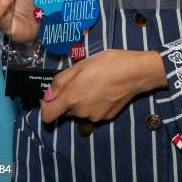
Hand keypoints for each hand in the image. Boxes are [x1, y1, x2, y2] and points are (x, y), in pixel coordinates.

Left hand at [40, 49, 167, 123]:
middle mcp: (81, 112)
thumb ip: (61, 81)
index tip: (51, 94)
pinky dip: (95, 102)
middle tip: (80, 78)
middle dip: (68, 97)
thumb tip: (48, 94)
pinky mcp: (106, 117)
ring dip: (82, 99)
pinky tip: (105, 88)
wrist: (136, 72)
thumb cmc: (108, 63)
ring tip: (95, 81)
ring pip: (80, 110)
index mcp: (72, 98)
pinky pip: (93, 111)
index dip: (45, 105)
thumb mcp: (81, 65)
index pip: (47, 115)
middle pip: (65, 110)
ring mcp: (95, 116)